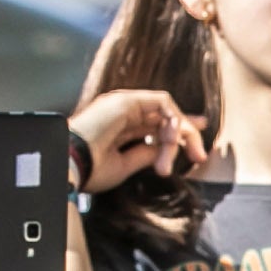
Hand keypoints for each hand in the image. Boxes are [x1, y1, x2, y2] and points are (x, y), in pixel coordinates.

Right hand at [72, 87, 205, 194]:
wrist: (70, 167)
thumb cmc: (88, 170)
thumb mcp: (124, 165)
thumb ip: (145, 154)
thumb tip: (163, 151)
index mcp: (118, 125)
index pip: (154, 123)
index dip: (178, 131)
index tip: (196, 145)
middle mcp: (121, 111)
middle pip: (164, 115)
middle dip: (187, 133)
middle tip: (200, 156)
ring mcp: (123, 103)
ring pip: (166, 109)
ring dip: (181, 132)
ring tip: (185, 155)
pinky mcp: (126, 101)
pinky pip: (162, 104)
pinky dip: (173, 121)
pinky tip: (172, 141)